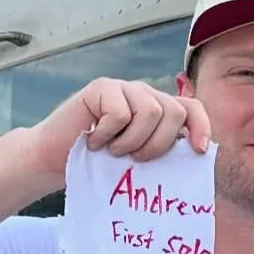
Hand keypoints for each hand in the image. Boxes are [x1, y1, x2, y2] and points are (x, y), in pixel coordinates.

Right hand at [28, 78, 211, 174]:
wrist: (53, 160)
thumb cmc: (98, 166)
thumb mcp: (137, 161)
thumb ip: (164, 153)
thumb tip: (196, 159)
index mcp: (159, 112)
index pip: (192, 108)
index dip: (200, 126)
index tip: (199, 150)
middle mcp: (145, 96)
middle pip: (174, 112)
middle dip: (159, 144)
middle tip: (135, 159)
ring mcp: (123, 89)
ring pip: (150, 111)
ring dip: (131, 141)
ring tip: (114, 151)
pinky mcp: (101, 88)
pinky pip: (120, 112)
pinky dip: (107, 134)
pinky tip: (95, 141)